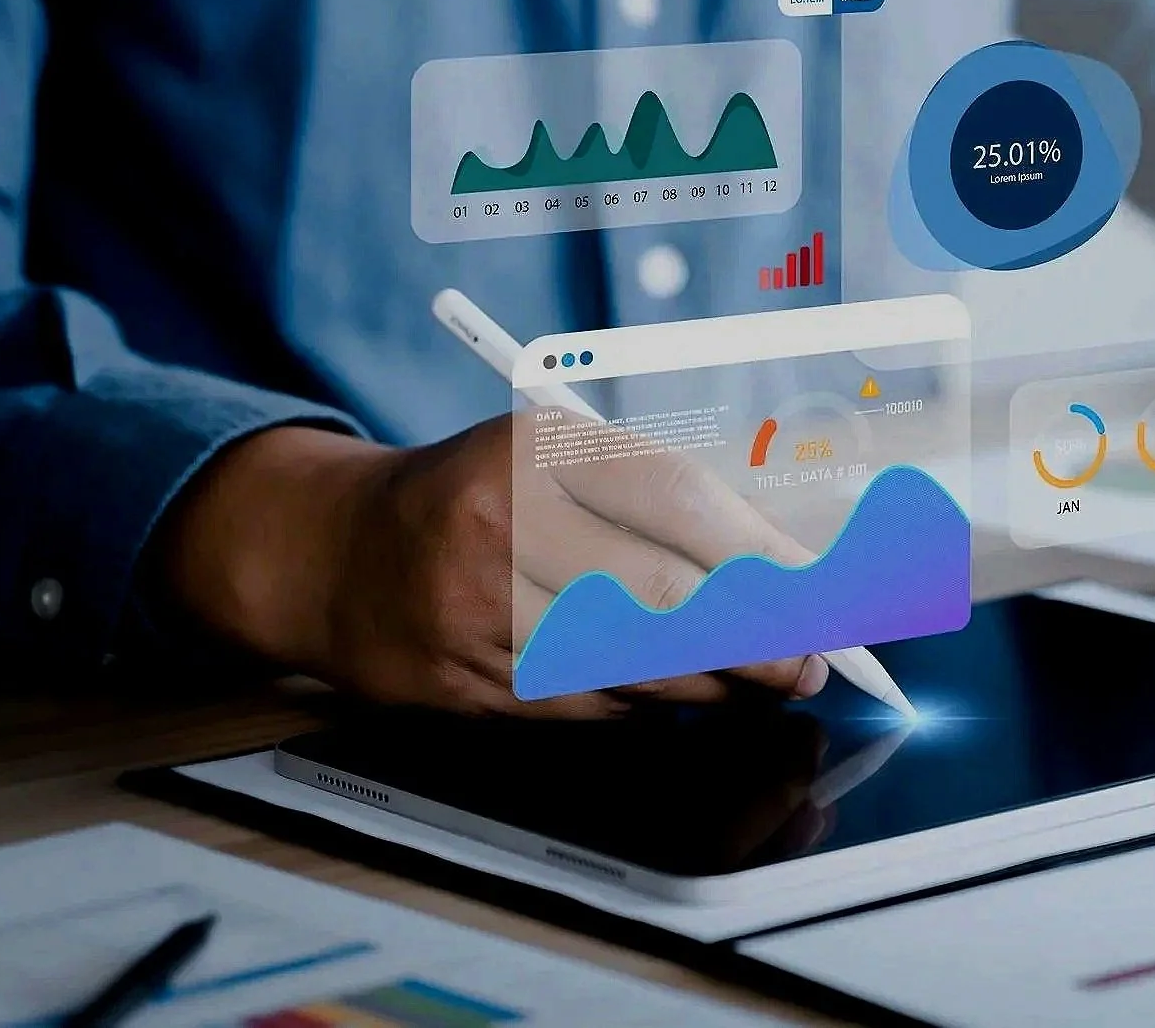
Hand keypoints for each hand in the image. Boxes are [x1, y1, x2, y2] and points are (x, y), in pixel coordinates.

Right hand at [158, 415, 827, 716]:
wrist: (337, 551)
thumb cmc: (484, 494)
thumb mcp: (561, 459)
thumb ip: (663, 499)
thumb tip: (784, 564)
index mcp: (537, 447)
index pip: (676, 499)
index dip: (760, 555)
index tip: (817, 592)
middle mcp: (498, 523)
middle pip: (662, 596)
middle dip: (754, 641)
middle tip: (808, 661)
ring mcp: (470, 609)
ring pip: (627, 665)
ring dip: (710, 685)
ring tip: (758, 682)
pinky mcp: (455, 681)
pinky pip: (579, 707)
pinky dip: (639, 704)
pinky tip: (670, 694)